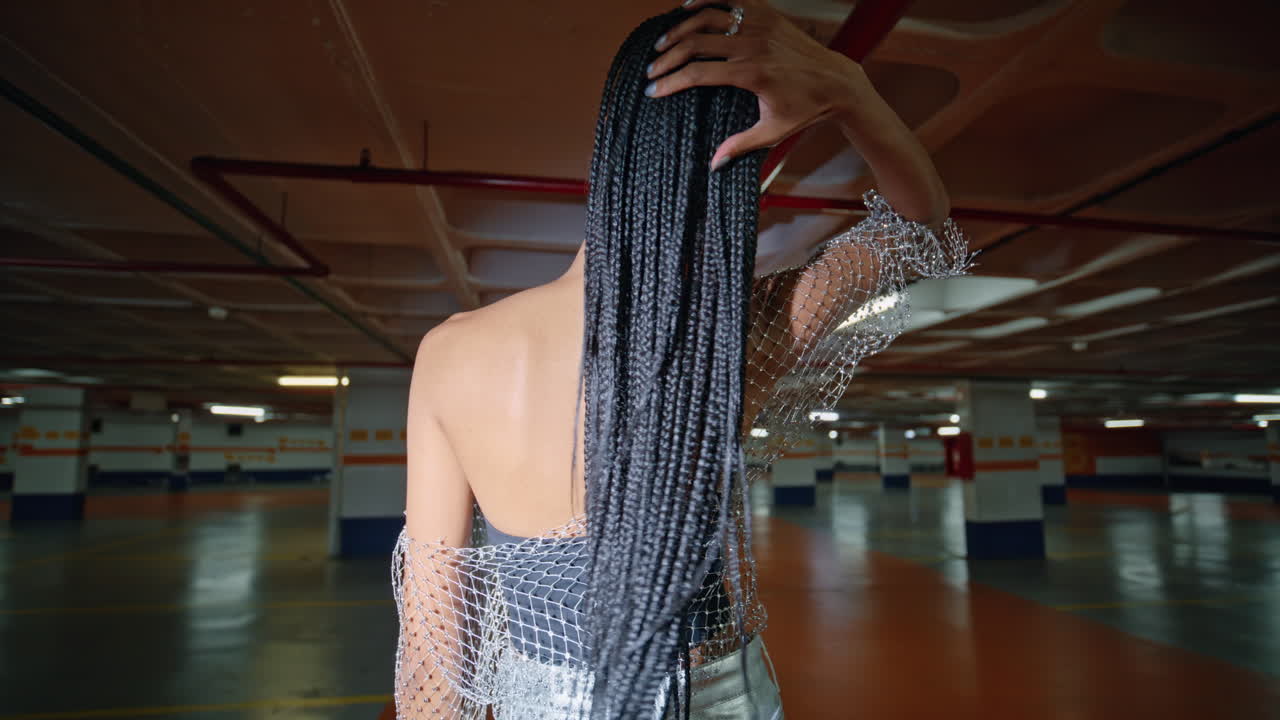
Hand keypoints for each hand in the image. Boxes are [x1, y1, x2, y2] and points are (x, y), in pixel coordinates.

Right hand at [645, 0, 867, 169]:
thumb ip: (740, 145)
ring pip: (708, 16)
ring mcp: (760, 24)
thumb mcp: (773, 131)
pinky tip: (687, 7)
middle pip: (696, 42)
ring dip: (680, 28)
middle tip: (652, 68)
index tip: (653, 90)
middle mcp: (754, 44)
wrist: (837, 81)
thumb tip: (713, 165)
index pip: (698, 74)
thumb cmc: (805, 109)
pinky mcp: (767, 14)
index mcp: (752, 74)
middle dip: (668, 56)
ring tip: (662, 42)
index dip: (670, 82)